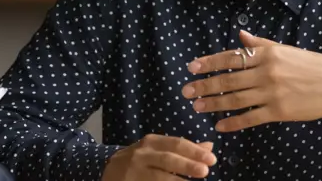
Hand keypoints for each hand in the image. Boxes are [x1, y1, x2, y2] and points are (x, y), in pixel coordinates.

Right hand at [101, 134, 216, 180]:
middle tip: (205, 171)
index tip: (211, 158)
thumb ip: (181, 149)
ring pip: (160, 177)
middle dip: (188, 165)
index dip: (194, 151)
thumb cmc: (139, 161)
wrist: (110, 174)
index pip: (175, 144)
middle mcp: (141, 155)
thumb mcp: (157, 150)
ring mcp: (135, 172)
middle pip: (168, 159)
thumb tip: (209, 146)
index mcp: (150, 143)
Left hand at [182, 31, 321, 131]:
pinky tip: (220, 125)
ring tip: (197, 106)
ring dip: (214, 103)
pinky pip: (251, 117)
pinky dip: (233, 122)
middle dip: (205, 85)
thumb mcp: (286, 50)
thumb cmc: (312, 65)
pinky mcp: (279, 111)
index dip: (209, 63)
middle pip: (228, 79)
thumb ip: (260, 44)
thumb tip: (239, 35)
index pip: (231, 57)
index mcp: (267, 54)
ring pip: (235, 99)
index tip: (191, 67)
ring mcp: (272, 92)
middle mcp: (266, 72)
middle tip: (186, 90)